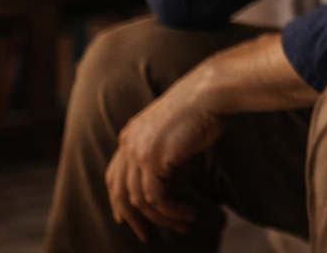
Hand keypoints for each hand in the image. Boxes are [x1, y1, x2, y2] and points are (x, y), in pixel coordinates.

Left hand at [106, 82, 225, 240]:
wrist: (211, 92)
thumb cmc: (203, 109)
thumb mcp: (177, 138)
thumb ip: (167, 160)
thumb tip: (170, 186)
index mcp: (130, 135)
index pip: (115, 175)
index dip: (119, 200)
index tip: (127, 219)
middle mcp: (128, 143)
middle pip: (119, 192)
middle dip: (133, 218)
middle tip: (147, 236)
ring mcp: (137, 151)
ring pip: (139, 200)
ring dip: (162, 218)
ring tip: (185, 225)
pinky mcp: (151, 159)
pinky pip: (156, 198)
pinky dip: (172, 212)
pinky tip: (189, 215)